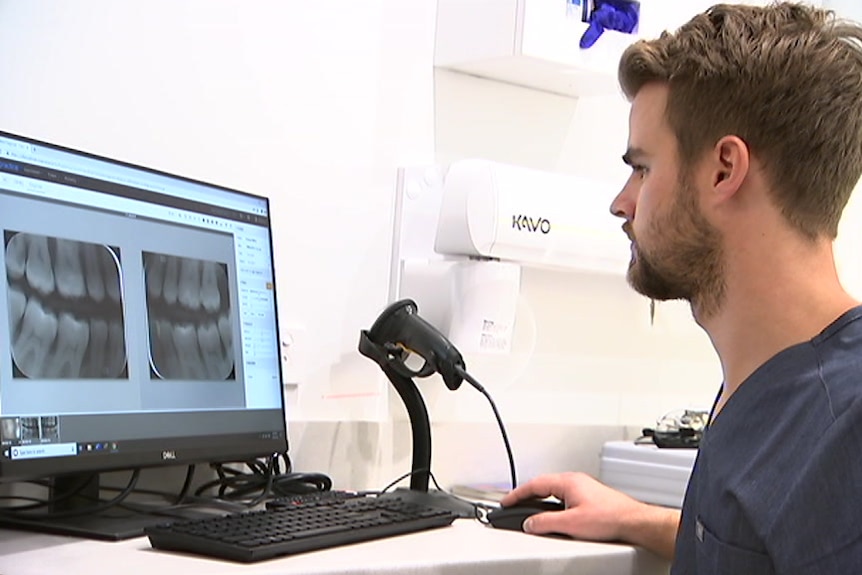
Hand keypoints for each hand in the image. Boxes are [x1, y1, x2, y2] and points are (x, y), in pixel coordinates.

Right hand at [499, 472, 652, 541]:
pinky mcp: (589, 496)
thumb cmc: (609, 517)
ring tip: (529, 510)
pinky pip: (563, 496)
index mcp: (567, 481)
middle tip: (513, 505)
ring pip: (553, 490)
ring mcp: (582, 487)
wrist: (632, 521)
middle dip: (526, 495)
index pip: (534, 484)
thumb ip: (545, 523)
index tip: (506, 501)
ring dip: (539, 499)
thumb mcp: (570, 523)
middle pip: (542, 485)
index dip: (517, 494)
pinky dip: (551, 503)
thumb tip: (530, 523)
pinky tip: (552, 513)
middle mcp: (574, 480)